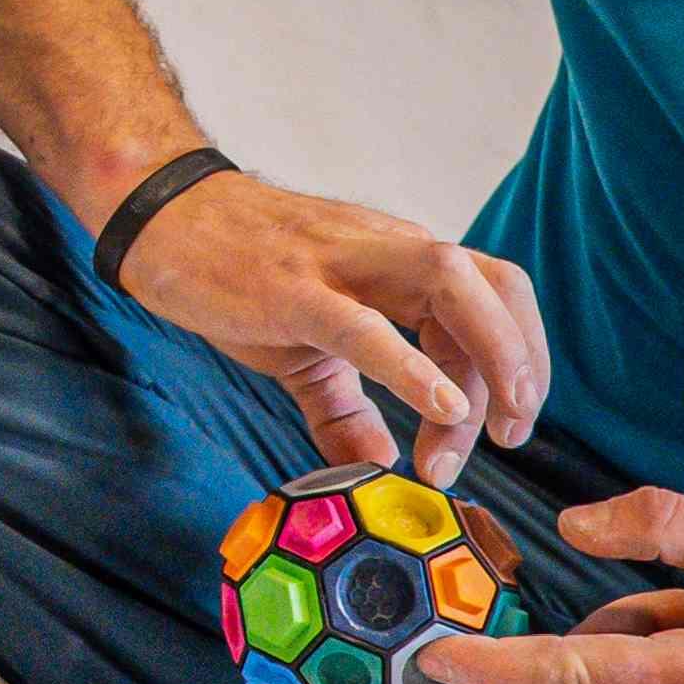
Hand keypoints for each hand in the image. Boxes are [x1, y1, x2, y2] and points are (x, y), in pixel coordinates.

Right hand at [102, 166, 545, 485]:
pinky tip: (441, 407)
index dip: (516, 363)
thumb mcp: (302, 348)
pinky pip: (365, 326)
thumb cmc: (236, 274)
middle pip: (492, 287)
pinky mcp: (292, 289)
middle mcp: (387, 251)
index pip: (491, 298)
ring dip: (489, 355)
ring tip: (485, 426)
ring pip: (451, 285)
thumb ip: (343, 409)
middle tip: (513, 436)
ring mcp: (341, 263)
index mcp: (399, 262)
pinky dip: (413, 367)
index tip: (500, 434)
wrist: (162, 217)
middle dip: (521, 362)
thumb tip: (375, 466)